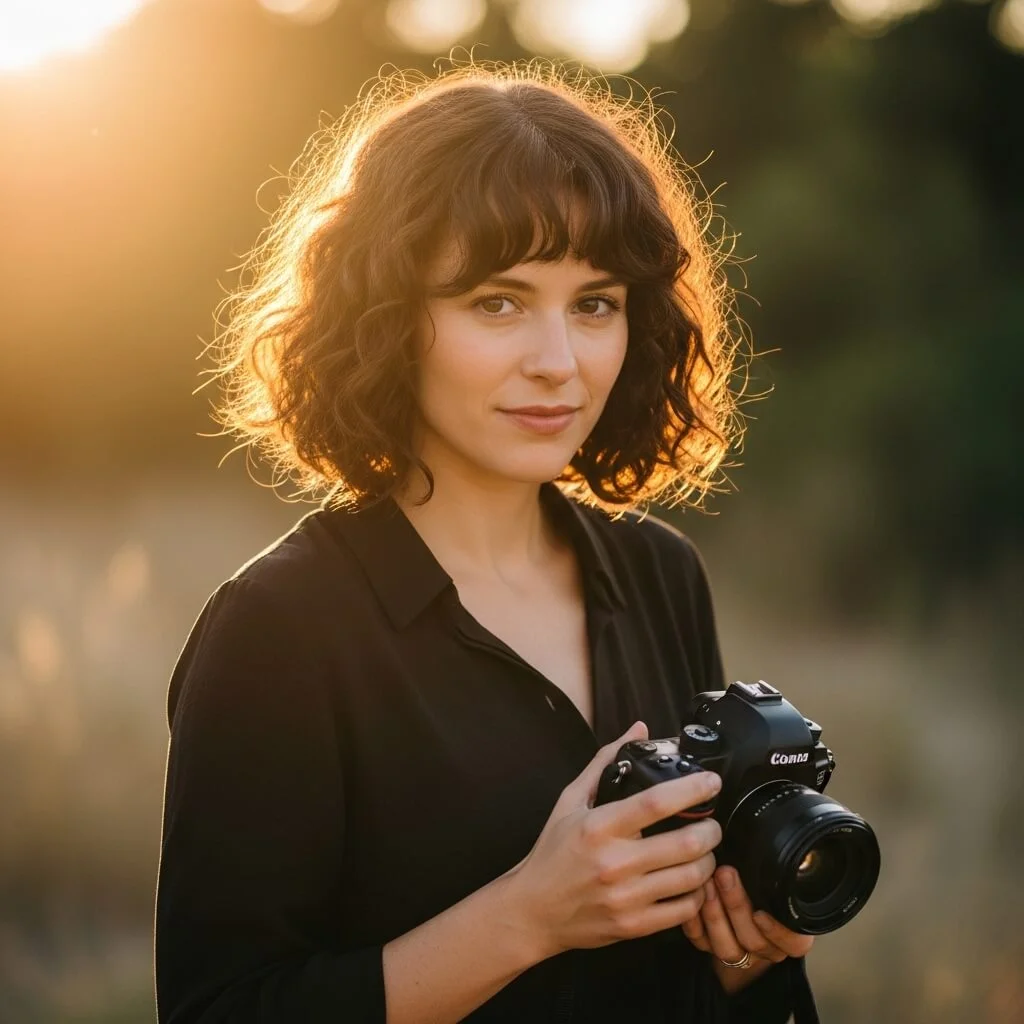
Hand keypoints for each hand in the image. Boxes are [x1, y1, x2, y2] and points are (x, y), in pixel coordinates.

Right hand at [508, 721, 723, 959]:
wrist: (533, 911)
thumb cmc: (553, 853)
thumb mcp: (570, 801)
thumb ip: (605, 762)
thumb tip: (639, 729)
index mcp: (599, 826)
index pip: (655, 802)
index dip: (692, 789)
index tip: (711, 782)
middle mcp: (614, 862)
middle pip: (685, 843)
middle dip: (711, 829)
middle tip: (712, 823)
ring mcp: (626, 897)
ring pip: (691, 877)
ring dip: (708, 861)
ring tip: (704, 851)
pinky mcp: (633, 926)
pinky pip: (684, 910)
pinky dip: (697, 894)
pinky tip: (692, 882)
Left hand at [681, 866, 814, 988]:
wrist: (739, 894)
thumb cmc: (765, 881)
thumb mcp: (777, 877)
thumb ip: (778, 873)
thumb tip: (775, 849)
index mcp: (790, 936)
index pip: (793, 943)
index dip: (777, 931)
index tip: (760, 911)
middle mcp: (765, 948)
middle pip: (754, 940)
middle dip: (736, 906)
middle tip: (725, 873)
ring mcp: (738, 951)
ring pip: (727, 947)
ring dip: (714, 913)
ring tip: (706, 881)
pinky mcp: (710, 948)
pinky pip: (700, 942)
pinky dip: (694, 921)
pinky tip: (691, 896)